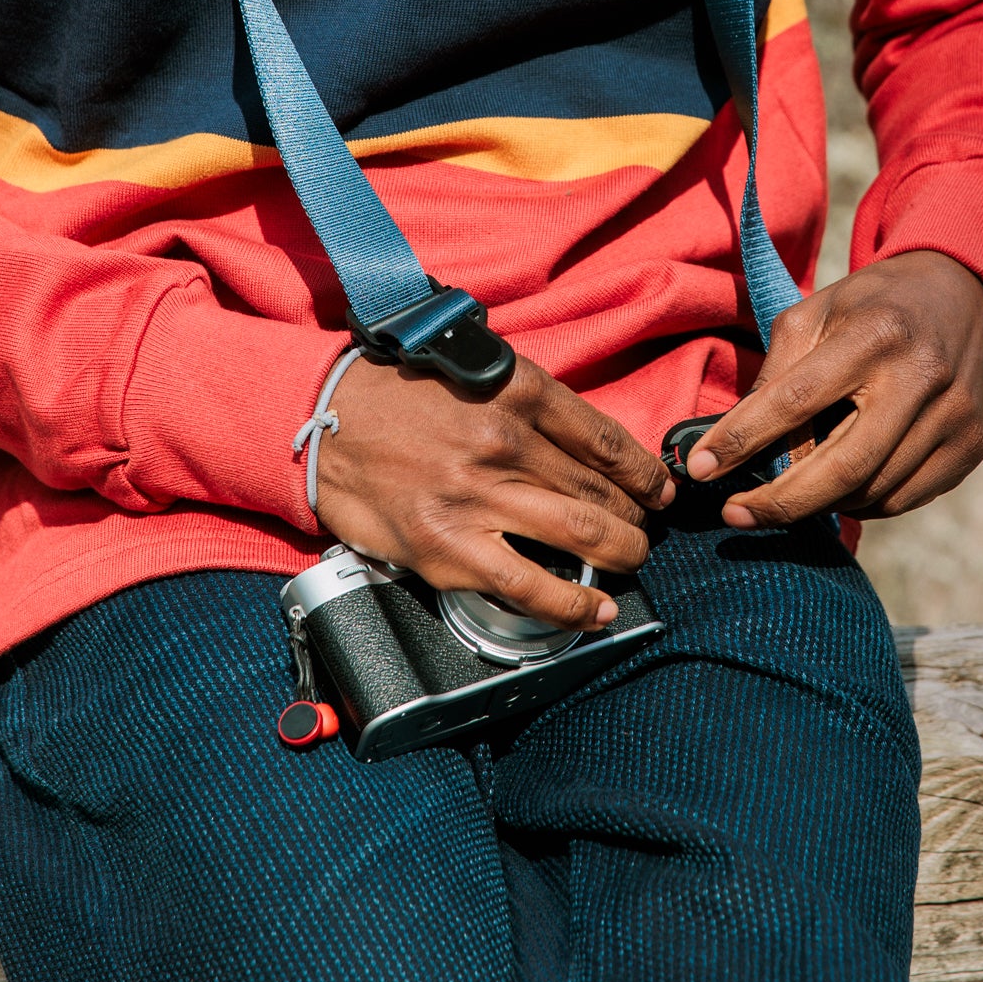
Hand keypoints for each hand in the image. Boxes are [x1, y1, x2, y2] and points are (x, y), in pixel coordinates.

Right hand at [315, 355, 673, 630]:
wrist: (323, 420)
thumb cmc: (400, 393)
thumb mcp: (476, 372)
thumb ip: (533, 406)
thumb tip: (590, 451)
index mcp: (517, 391)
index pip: (605, 439)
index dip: (644, 472)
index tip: (659, 489)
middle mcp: (504, 442)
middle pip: (599, 490)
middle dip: (637, 517)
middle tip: (646, 529)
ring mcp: (477, 498)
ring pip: (579, 534)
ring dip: (621, 553)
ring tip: (632, 560)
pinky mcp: (449, 548)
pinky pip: (528, 586)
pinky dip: (572, 603)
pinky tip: (596, 609)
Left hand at [683, 251, 982, 527]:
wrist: (958, 294)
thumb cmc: (870, 306)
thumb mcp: (814, 313)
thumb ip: (776, 376)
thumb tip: (734, 446)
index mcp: (876, 333)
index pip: (797, 400)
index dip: (743, 440)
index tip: (701, 470)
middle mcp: (922, 377)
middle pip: (843, 467)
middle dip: (780, 502)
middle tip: (735, 515)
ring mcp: (956, 416)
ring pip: (873, 491)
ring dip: (820, 502)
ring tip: (790, 490)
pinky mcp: (972, 445)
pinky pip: (904, 499)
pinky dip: (862, 502)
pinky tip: (841, 485)